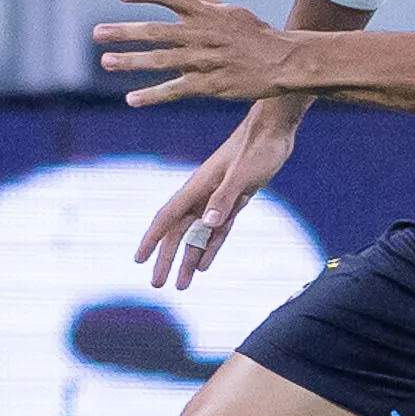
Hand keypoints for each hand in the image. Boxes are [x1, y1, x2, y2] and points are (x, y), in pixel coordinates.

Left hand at [93, 0, 293, 106]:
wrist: (283, 61)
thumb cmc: (254, 33)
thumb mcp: (226, 9)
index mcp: (205, 13)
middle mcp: (201, 34)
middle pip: (155, 31)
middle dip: (124, 32)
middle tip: (98, 33)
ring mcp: (204, 60)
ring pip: (160, 60)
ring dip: (131, 61)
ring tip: (106, 61)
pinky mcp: (209, 85)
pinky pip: (175, 90)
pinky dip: (152, 95)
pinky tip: (131, 99)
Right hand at [137, 107, 299, 288]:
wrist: (276, 130)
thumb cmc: (259, 147)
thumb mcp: (243, 174)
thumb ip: (225, 197)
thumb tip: (207, 224)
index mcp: (198, 187)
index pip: (168, 218)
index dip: (152, 240)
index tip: (138, 260)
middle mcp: (203, 195)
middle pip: (178, 233)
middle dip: (166, 259)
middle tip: (156, 285)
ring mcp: (218, 198)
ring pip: (197, 235)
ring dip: (188, 260)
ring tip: (181, 286)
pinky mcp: (235, 200)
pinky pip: (218, 230)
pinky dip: (211, 248)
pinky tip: (204, 266)